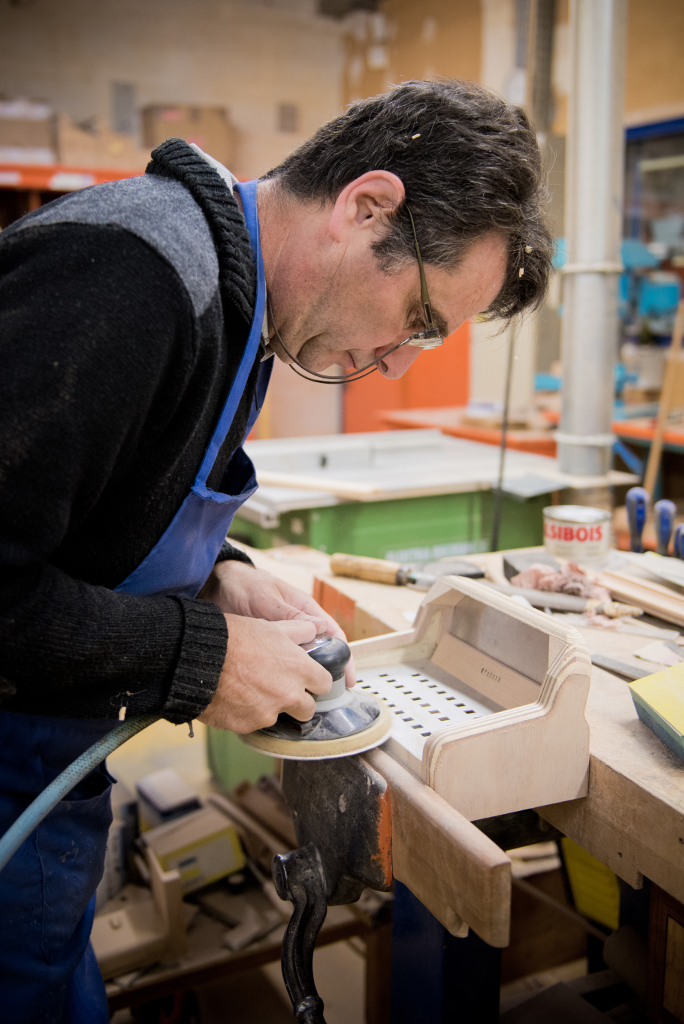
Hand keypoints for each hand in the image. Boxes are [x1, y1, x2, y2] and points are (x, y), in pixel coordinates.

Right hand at [198, 616, 331, 732]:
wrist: (198, 659)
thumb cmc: (235, 638)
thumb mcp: (270, 626)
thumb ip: (299, 630)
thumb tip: (315, 629)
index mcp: (300, 670)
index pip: (325, 684)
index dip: (315, 681)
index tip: (307, 679)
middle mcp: (289, 696)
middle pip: (308, 709)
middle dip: (298, 701)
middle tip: (280, 688)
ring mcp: (268, 714)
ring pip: (279, 717)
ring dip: (271, 708)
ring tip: (250, 690)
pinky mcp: (247, 727)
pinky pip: (253, 724)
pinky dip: (247, 714)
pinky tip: (234, 698)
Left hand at [200, 559, 355, 685]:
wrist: (215, 586)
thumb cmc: (244, 584)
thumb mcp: (266, 598)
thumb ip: (290, 614)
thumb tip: (320, 628)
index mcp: (305, 610)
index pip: (333, 635)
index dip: (344, 658)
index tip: (349, 679)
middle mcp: (297, 627)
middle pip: (320, 653)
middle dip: (327, 675)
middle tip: (329, 700)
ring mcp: (282, 639)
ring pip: (301, 663)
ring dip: (304, 681)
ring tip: (307, 703)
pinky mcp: (266, 648)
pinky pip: (280, 666)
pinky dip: (284, 679)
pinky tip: (281, 695)